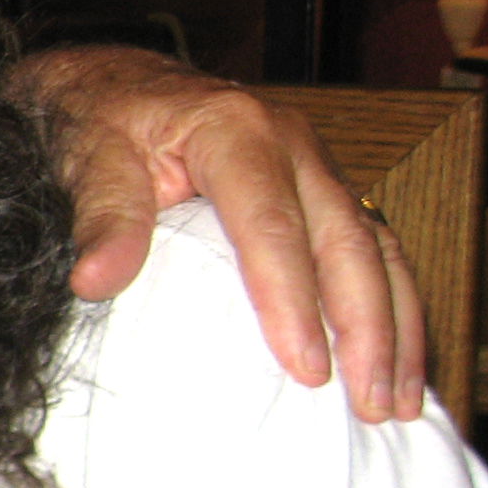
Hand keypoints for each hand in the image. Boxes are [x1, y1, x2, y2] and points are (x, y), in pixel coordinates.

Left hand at [12, 47, 423, 420]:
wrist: (114, 84)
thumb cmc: (101, 121)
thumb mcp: (89, 158)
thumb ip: (102, 217)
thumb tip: (95, 282)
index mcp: (235, 130)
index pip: (272, 224)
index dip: (292, 299)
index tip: (305, 368)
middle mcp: (292, 144)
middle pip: (346, 240)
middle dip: (367, 327)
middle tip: (370, 404)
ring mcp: (316, 167)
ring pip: (377, 248)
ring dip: (397, 327)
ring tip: (398, 401)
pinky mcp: (323, 191)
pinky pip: (374, 250)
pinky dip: (392, 307)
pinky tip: (398, 363)